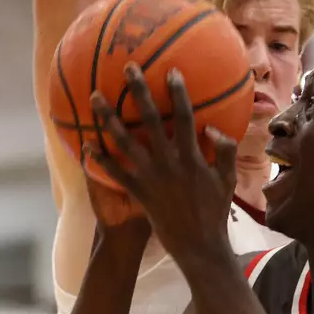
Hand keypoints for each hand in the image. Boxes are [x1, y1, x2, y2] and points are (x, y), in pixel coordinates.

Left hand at [87, 64, 236, 263]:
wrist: (198, 245)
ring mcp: (150, 177)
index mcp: (192, 156)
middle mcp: (168, 162)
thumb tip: (211, 128)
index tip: (171, 72)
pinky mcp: (138, 192)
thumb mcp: (228, 179)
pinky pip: (115, 172)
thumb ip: (225, 150)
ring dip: (108, 117)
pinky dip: (99, 158)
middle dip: (139, 91)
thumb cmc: (215, 211)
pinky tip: (85, 143)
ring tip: (95, 96)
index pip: (184, 118)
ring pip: (125, 141)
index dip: (178, 93)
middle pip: (149, 120)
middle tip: (128, 68)